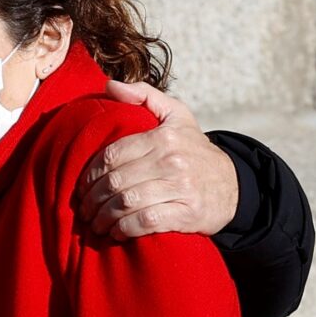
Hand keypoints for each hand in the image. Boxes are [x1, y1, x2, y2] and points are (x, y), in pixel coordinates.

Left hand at [78, 80, 238, 239]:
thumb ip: (144, 95)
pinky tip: (117, 231)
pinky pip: (146, 222)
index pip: (112, 155)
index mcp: (163, 137)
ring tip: (96, 223)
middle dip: (93, 198)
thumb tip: (110, 85)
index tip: (81, 186)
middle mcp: (171, 161)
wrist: (234, 185)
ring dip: (105, 216)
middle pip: (116, 181)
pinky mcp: (188, 214)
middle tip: (84, 209)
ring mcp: (180, 188)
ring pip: (127, 202)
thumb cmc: (194, 149)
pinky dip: (125, 228)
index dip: (90, 173)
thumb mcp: (176, 115)